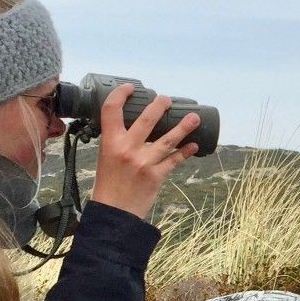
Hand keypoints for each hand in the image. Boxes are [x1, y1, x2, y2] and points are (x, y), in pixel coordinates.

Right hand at [89, 82, 200, 217]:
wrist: (114, 213)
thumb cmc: (108, 184)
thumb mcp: (105, 157)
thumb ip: (116, 141)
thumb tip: (131, 125)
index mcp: (110, 142)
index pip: (111, 110)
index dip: (121, 94)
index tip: (131, 87)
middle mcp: (127, 149)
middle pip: (146, 120)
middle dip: (159, 106)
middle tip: (166, 99)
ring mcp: (143, 162)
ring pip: (167, 140)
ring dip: (183, 127)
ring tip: (194, 117)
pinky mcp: (156, 176)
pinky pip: (175, 160)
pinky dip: (185, 152)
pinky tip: (194, 145)